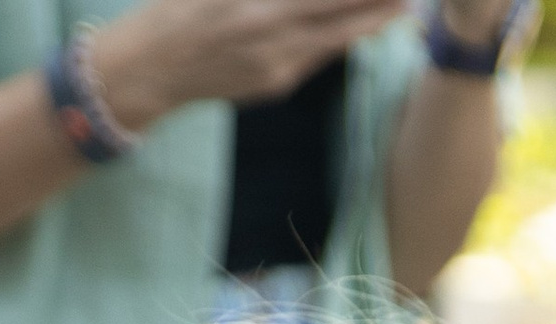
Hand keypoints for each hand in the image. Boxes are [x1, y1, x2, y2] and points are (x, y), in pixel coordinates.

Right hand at [97, 0, 406, 124]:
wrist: (151, 68)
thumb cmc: (181, 6)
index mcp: (257, 1)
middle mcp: (272, 29)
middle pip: (343, 10)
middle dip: (381, 0)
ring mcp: (277, 63)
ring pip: (339, 37)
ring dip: (375, 18)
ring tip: (404, 5)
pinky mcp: (276, 84)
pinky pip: (318, 54)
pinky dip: (343, 35)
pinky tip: (363, 24)